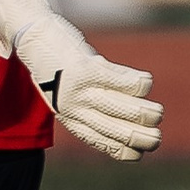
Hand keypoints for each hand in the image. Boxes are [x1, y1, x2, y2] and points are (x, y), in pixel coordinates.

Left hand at [0, 0, 163, 161]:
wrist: (32, 37)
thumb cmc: (55, 67)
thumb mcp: (65, 94)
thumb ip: (87, 108)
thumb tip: (124, 124)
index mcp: (68, 116)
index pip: (100, 142)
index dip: (124, 151)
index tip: (142, 152)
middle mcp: (73, 107)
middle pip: (117, 131)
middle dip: (141, 138)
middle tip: (156, 136)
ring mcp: (80, 89)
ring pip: (126, 109)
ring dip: (148, 114)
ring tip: (157, 113)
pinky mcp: (88, 69)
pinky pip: (127, 83)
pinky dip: (142, 84)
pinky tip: (145, 82)